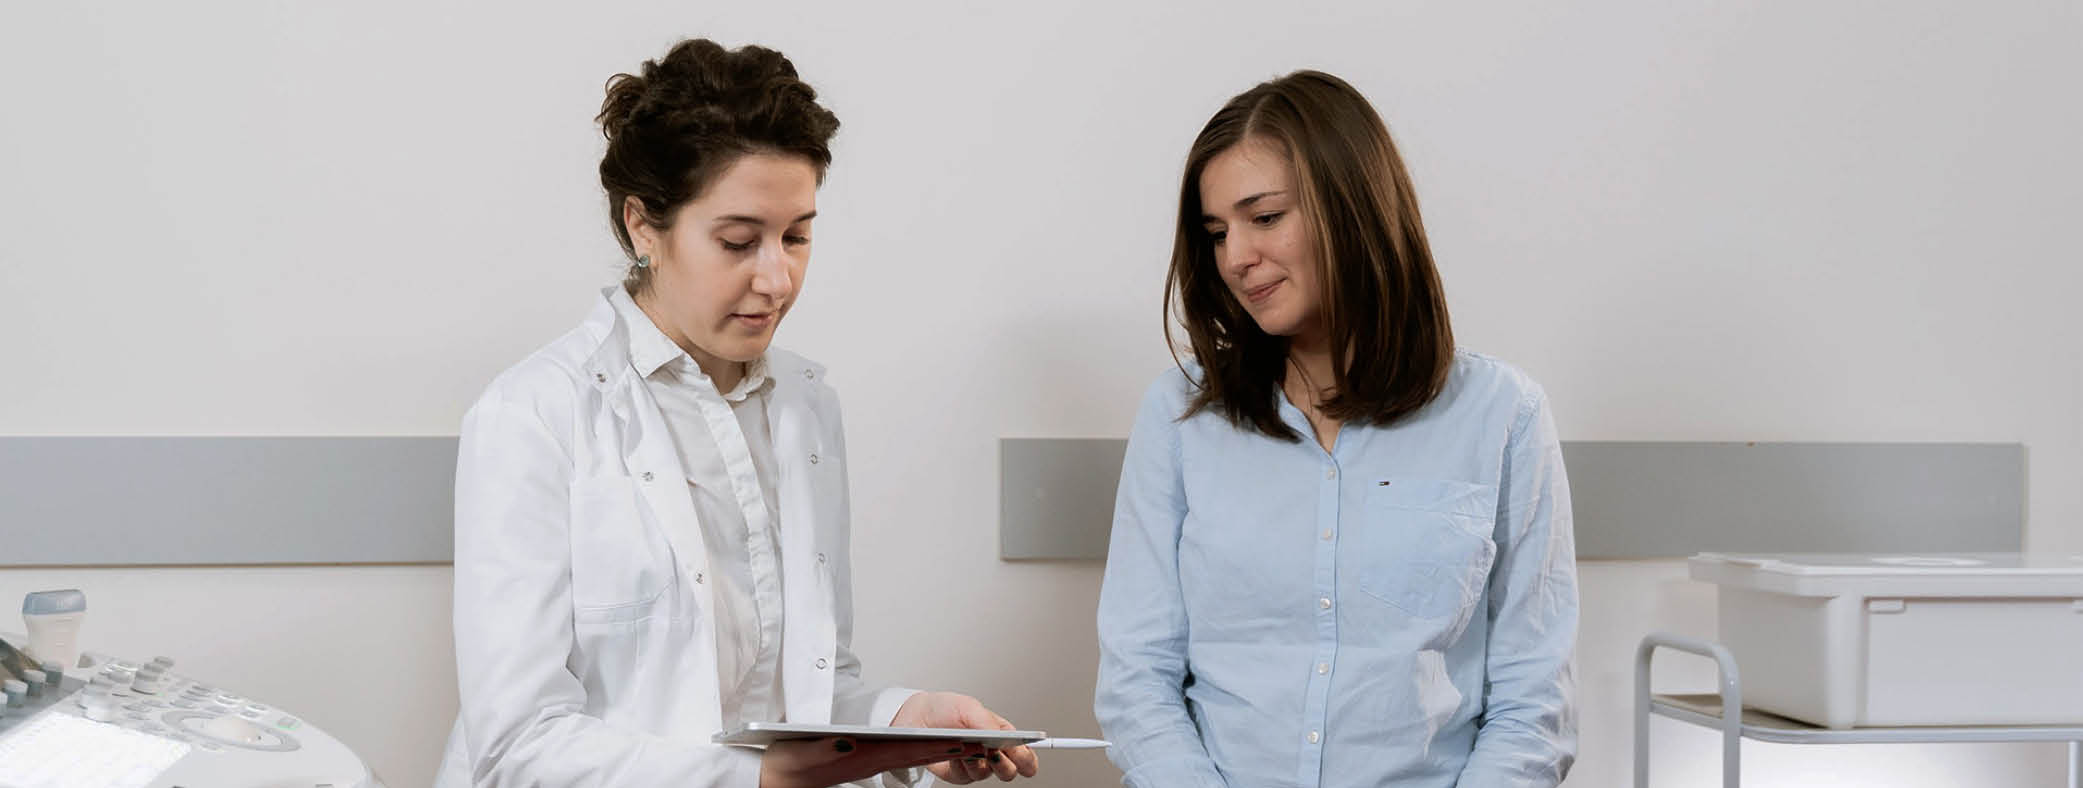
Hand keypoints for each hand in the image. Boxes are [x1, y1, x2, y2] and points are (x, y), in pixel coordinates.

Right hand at [759, 736, 984, 787]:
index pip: (904, 752)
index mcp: (859, 758)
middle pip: (915, 755)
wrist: (775, 777)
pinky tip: (931, 747)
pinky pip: (897, 757)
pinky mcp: (861, 762)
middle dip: (946, 749)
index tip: (960, 743)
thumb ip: (826, 749)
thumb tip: (848, 744)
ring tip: (967, 745)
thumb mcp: (804, 754)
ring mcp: (867, 764)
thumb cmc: (788, 763)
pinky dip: (919, 751)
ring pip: (910, 756)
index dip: (933, 746)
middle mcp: (868, 762)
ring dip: (937, 750)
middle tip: (979, 744)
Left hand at [890, 691, 1040, 783]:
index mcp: (1002, 734)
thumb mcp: (969, 707)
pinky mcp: (960, 774)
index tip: (1024, 757)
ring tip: (971, 747)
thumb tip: (1002, 738)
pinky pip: (967, 777)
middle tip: (995, 751)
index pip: (1025, 753)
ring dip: (980, 761)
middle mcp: (992, 752)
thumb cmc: (946, 709)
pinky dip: (963, 765)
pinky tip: (957, 753)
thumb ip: (988, 722)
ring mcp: (976, 764)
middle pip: (1011, 771)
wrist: (918, 718)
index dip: (1028, 758)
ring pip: (989, 775)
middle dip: (1006, 763)